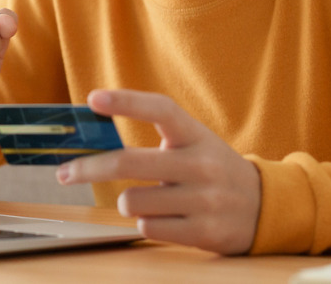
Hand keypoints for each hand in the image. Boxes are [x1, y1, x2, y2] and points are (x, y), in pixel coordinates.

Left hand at [56, 89, 261, 254]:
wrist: (265, 207)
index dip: (125, 101)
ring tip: (146, 200)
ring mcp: (205, 199)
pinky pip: (148, 228)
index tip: (92, 98)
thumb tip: (97, 138)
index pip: (160, 109)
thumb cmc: (213, 170)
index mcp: (196, 135)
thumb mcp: (193, 144)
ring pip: (132, 201)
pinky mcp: (204, 231)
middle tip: (65, 173)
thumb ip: (156, 139)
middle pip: (128, 163)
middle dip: (87, 168)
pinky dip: (147, 223)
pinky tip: (165, 218)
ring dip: (127, 202)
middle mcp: (201, 164)